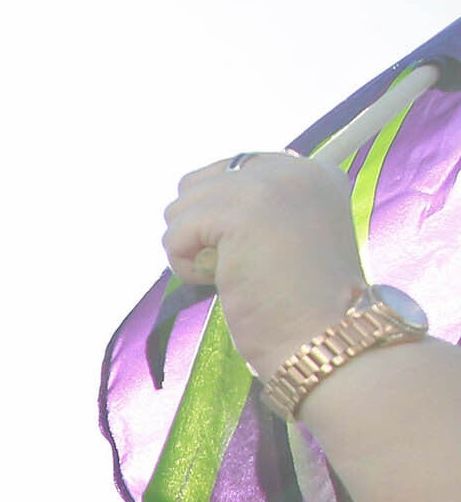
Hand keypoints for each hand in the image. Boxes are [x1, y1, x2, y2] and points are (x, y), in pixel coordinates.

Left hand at [166, 152, 371, 381]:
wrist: (326, 334)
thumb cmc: (301, 304)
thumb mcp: (287, 237)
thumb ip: (257, 211)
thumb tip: (193, 203)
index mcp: (314, 172)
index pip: (233, 170)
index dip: (220, 216)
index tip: (252, 251)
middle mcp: (295, 168)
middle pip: (199, 183)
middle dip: (200, 229)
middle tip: (237, 264)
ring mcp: (268, 185)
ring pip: (180, 206)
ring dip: (190, 248)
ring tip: (232, 273)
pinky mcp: (240, 213)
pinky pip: (176, 233)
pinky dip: (184, 265)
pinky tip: (221, 281)